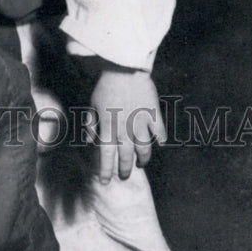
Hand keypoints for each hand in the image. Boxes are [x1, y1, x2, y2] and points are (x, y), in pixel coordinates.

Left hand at [89, 68, 166, 183]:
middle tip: (125, 176)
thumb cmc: (105, 86)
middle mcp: (125, 130)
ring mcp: (141, 124)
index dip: (106, 172)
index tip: (106, 182)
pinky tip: (159, 144)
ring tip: (141, 163)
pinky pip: (160, 133)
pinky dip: (160, 140)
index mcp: (109, 128)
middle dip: (126, 170)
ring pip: (145, 150)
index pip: (107, 157)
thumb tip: (90, 142)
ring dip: (143, 159)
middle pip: (127, 158)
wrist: (123, 68)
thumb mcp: (92, 105)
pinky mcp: (154, 115)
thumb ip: (91, 125)